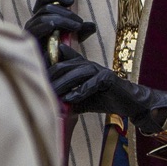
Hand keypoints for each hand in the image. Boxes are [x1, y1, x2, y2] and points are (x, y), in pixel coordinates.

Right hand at [25, 0, 95, 50]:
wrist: (52, 67)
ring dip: (63, 19)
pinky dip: (47, 25)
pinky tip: (55, 27)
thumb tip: (92, 25)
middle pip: (47, 7)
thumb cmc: (61, 50)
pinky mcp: (30, 40)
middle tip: (80, 22)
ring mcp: (31, 30)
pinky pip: (36, 28)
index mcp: (42, 15)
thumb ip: (83, 30)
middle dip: (66, 13)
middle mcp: (34, 20)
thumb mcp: (75, 37)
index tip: (71, 1)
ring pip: (44, 16)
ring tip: (77, 27)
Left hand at [46, 49, 166, 121]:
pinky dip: (79, 92)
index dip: (48, 63)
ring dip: (63, 85)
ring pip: (75, 73)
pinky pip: (90, 83)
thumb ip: (67, 98)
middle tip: (42, 89)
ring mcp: (99, 70)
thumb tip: (51, 105)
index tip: (37, 75)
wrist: (130, 103)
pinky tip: (70, 100)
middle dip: (52, 78)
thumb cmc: (105, 100)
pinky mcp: (108, 78)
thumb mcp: (82, 99)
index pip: (61, 60)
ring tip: (54, 95)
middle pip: (64, 66)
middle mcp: (88, 65)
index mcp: (81, 67)